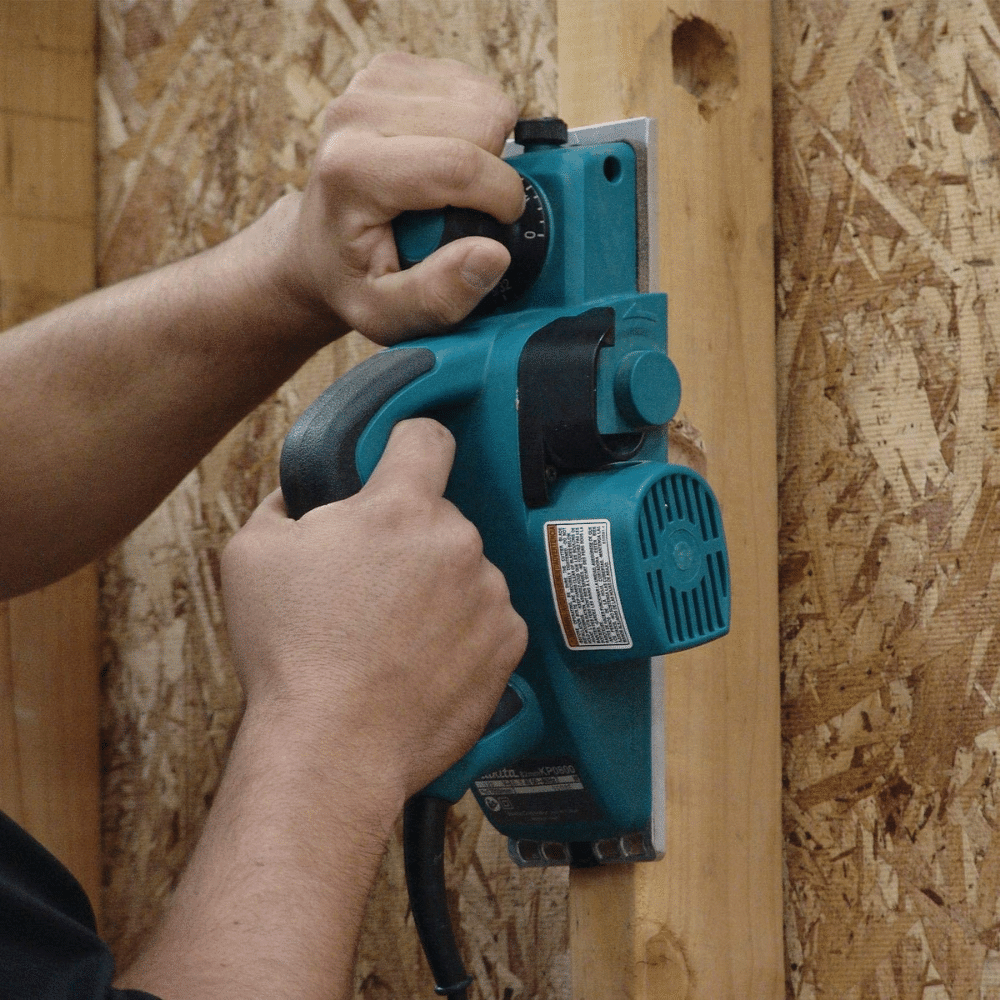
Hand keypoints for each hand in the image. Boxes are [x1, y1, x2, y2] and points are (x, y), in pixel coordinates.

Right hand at [220, 418, 527, 801]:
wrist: (332, 746)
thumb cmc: (291, 653)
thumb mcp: (252, 555)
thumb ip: (285, 502)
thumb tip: (302, 493)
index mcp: (399, 509)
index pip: (426, 438)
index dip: (408, 441)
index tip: (402, 456)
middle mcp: (457, 542)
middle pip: (438, 517)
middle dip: (407, 538)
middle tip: (368, 585)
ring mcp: (489, 594)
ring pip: (464, 569)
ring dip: (438, 587)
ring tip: (392, 635)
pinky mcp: (507, 643)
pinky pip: (487, 618)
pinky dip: (461, 631)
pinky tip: (420, 659)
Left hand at [275, 52, 523, 343]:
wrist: (317, 245)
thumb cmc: (353, 279)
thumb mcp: (388, 314)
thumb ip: (440, 296)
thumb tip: (494, 255)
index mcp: (352, 171)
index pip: (458, 164)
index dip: (501, 196)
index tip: (504, 224)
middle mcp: (357, 114)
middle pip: (481, 120)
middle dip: (495, 168)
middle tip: (467, 210)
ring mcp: (372, 83)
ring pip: (484, 97)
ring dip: (489, 145)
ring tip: (453, 186)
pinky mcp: (391, 69)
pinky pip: (472, 85)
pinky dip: (476, 123)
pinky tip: (447, 156)